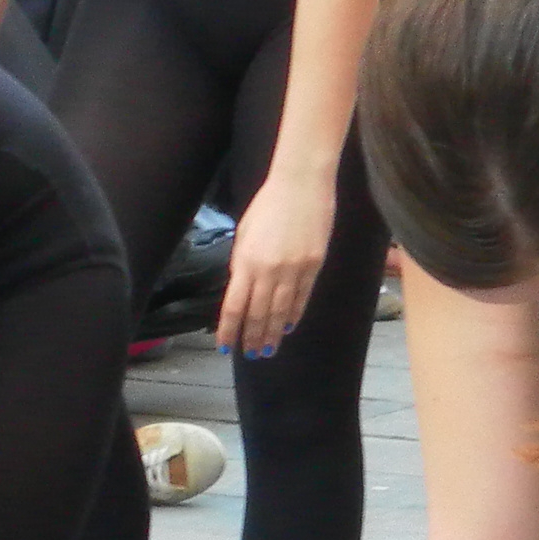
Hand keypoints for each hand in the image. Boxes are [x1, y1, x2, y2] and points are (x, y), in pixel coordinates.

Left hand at [217, 162, 335, 355]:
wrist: (301, 185)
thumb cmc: (268, 204)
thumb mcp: (244, 234)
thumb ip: (241, 264)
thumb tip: (240, 289)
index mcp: (246, 261)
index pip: (234, 306)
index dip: (228, 330)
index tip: (225, 347)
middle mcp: (269, 270)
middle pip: (258, 314)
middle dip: (253, 337)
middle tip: (252, 354)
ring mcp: (293, 269)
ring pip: (281, 311)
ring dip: (273, 333)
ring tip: (269, 349)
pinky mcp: (313, 265)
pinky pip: (301, 297)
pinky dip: (293, 314)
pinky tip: (288, 326)